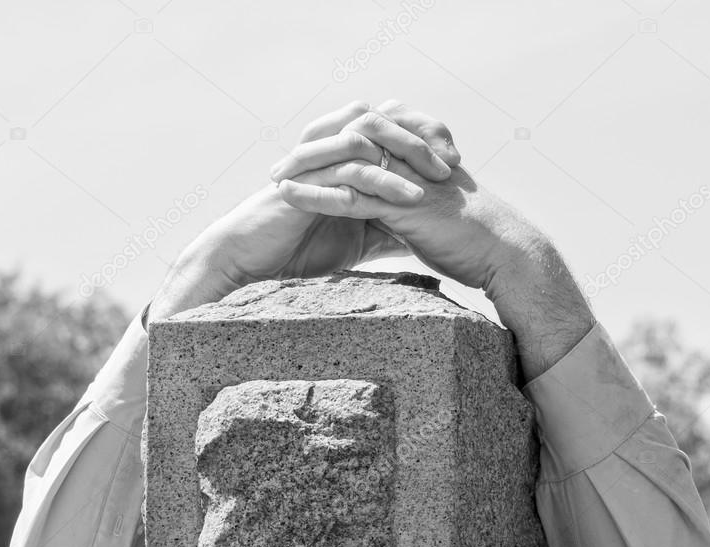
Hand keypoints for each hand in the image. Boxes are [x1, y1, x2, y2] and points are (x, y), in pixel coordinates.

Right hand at [148, 101, 459, 321]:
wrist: (251, 260)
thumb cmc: (296, 250)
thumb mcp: (353, 239)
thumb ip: (381, 228)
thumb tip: (415, 237)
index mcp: (343, 157)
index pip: (390, 131)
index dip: (424, 140)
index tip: (457, 164)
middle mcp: (332, 151)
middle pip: (385, 122)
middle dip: (423, 137)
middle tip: (455, 162)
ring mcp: (319, 162)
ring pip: (371, 138)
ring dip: (409, 155)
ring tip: (441, 178)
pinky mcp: (308, 180)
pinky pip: (351, 170)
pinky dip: (383, 181)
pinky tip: (409, 197)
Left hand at [273, 114, 593, 376]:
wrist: (504, 254)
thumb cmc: (474, 244)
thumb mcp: (435, 220)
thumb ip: (410, 212)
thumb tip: (388, 223)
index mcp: (416, 160)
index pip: (365, 145)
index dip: (332, 152)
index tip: (301, 163)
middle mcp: (409, 160)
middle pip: (349, 145)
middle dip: (312, 153)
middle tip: (278, 165)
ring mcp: (406, 178)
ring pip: (345, 164)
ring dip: (306, 171)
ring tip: (274, 181)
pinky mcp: (403, 203)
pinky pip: (351, 194)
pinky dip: (317, 195)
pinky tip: (291, 198)